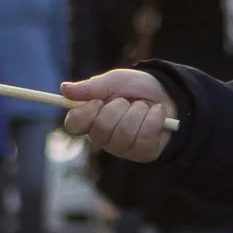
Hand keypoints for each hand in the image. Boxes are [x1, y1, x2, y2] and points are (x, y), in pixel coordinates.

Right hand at [59, 69, 174, 162]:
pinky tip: (156, 114)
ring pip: (124, 133)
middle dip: (118, 108)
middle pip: (100, 129)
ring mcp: (122, 148)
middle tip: (127, 101)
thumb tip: (64, 88)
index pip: (73, 125)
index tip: (98, 101)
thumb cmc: (136, 88)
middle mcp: (103, 137)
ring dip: (138, 112)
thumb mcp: (115, 81)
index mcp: (91, 118)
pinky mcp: (142, 152)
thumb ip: (92, 87)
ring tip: (143, 106)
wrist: (168, 94)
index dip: (84, 114)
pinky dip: (154, 118)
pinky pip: (144, 136)